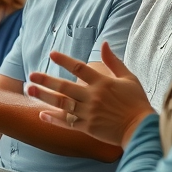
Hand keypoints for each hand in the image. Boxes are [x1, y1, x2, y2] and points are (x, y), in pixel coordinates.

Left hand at [27, 42, 152, 146]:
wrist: (141, 128)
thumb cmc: (136, 102)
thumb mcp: (129, 78)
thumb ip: (114, 61)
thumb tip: (105, 43)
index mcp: (103, 83)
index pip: (80, 68)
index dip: (65, 60)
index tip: (51, 54)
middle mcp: (93, 97)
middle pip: (65, 87)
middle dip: (47, 80)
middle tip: (32, 75)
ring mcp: (89, 113)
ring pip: (62, 104)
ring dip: (44, 97)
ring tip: (30, 89)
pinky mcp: (87, 128)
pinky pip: (67, 123)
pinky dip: (54, 119)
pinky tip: (41, 114)